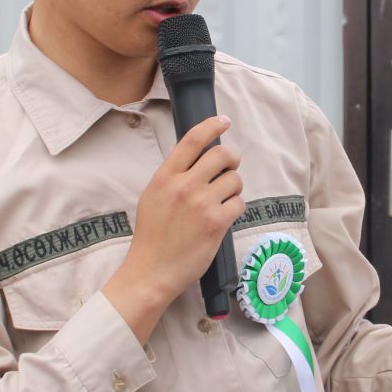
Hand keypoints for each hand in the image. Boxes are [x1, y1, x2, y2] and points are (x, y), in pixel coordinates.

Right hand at [104, 115, 242, 340]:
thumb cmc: (152, 236)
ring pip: (235, 180)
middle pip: (222, 155)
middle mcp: (184, 186)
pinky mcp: (217, 223)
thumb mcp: (152, 196)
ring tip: (221, 200)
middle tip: (229, 167)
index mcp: (165, 177)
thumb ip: (172, 176)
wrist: (152, 270)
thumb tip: (196, 156)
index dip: (212, 126)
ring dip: (233, 188)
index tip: (223, 121)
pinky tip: (223, 217)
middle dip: (231, 159)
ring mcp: (202, 204)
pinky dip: (235, 208)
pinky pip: (239, 203)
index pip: (192, 140)